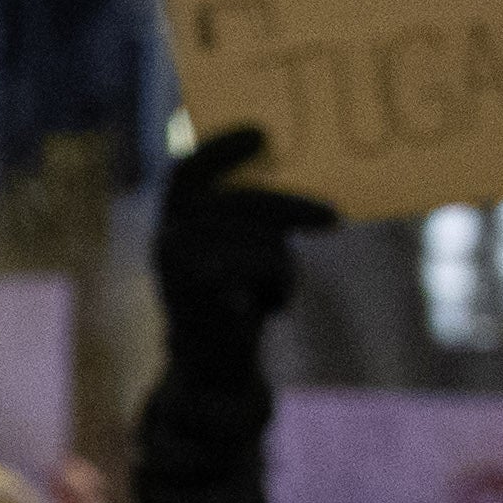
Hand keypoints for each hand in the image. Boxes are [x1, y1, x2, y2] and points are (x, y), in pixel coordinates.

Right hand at [154, 126, 337, 357]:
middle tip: (334, 220)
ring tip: (276, 290)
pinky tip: (269, 307)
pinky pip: (269, 266)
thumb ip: (247, 215)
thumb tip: (296, 173)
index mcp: (169, 220)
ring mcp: (183, 264)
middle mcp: (168, 236)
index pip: (189, 169)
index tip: (263, 133)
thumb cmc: (231, 302)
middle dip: (293, 208)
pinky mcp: (207, 291)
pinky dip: (281, 287)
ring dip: (285, 266)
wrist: (212, 369)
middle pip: (242, 201)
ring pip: (263, 238)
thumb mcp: (233, 252)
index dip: (223, 147)